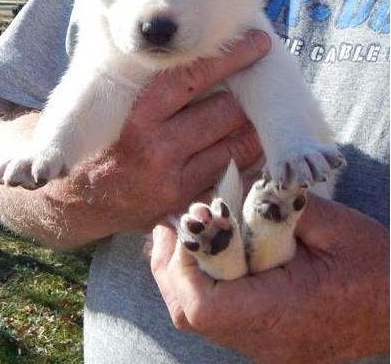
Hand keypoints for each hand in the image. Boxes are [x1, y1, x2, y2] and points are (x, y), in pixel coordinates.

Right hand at [68, 30, 269, 233]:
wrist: (83, 201)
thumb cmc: (107, 147)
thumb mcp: (122, 112)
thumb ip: (158, 91)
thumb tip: (207, 63)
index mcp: (139, 118)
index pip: (192, 78)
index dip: (229, 57)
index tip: (256, 42)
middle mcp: (157, 148)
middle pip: (224, 111)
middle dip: (242, 98)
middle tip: (253, 87)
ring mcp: (176, 181)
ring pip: (237, 145)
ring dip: (249, 129)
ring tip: (252, 118)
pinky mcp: (188, 204)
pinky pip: (233, 176)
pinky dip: (245, 160)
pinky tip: (246, 149)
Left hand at [151, 193, 389, 363]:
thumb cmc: (376, 265)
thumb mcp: (331, 223)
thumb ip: (276, 206)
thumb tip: (230, 191)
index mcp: (282, 311)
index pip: (205, 306)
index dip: (182, 265)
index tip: (185, 226)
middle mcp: (267, 340)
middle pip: (190, 315)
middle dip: (170, 268)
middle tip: (168, 229)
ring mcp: (266, 346)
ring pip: (200, 319)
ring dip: (183, 275)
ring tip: (183, 237)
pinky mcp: (268, 340)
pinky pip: (220, 317)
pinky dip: (204, 285)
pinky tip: (210, 256)